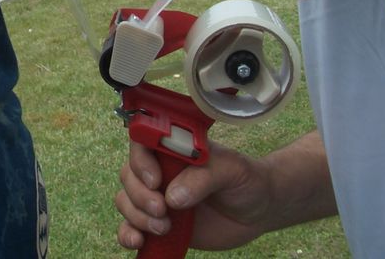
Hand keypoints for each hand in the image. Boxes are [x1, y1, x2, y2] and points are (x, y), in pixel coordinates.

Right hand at [115, 140, 270, 251]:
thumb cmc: (245, 180)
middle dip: (140, 196)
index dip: (141, 162)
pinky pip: (131, 226)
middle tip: (163, 210)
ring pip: (126, 201)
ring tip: (164, 228)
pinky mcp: (160, 223)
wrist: (258, 211)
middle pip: (129, 176)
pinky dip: (127, 234)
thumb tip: (173, 197)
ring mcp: (158, 197)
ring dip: (136, 216)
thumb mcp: (231, 170)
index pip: (142, 144)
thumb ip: (203, 178)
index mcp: (174, 148)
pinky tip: (138, 241)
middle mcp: (161, 170)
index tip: (156, 181)